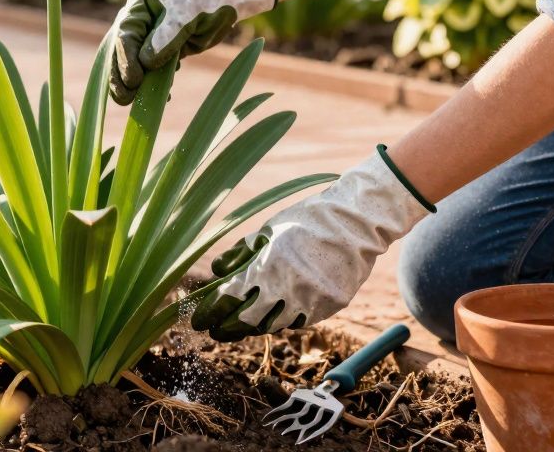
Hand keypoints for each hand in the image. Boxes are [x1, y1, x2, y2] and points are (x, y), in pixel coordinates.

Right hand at [109, 0, 275, 104]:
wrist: (228, 1)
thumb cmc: (207, 1)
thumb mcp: (186, 17)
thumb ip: (165, 38)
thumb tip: (144, 63)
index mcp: (139, 6)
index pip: (124, 35)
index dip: (125, 59)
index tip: (133, 80)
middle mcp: (139, 21)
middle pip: (121, 51)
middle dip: (120, 75)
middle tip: (124, 98)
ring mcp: (150, 35)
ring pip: (134, 62)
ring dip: (135, 83)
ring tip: (134, 102)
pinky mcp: (163, 48)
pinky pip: (153, 68)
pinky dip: (156, 82)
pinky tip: (164, 95)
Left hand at [192, 146, 433, 340]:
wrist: (355, 224)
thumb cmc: (306, 222)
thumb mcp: (267, 231)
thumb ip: (240, 253)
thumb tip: (215, 271)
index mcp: (266, 267)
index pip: (229, 299)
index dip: (210, 313)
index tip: (199, 321)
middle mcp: (286, 290)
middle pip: (247, 321)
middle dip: (227, 329)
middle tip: (215, 332)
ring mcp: (309, 302)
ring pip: (273, 326)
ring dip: (253, 327)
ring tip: (241, 325)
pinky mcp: (328, 308)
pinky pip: (298, 321)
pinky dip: (282, 319)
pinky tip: (274, 313)